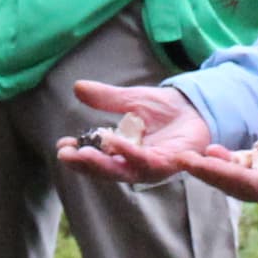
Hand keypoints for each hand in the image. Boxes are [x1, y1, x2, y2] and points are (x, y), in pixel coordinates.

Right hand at [54, 79, 216, 185]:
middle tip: (66, 155)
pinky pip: (148, 162)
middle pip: (105, 169)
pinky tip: (117, 143)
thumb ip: (106, 98)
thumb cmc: (163, 109)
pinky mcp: (169, 162)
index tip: (61, 146)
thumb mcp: (130, 100)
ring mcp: (151, 166)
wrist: (197, 107)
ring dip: (103, 163)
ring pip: (123, 170)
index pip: (95, 157)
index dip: (77, 155)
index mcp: (121, 152)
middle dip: (85, 163)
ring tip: (85, 152)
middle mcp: (134, 163)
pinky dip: (131, 154)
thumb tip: (77, 87)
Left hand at [184, 119, 257, 214]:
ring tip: (189, 156)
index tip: (196, 163)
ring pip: (241, 182)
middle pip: (238, 187)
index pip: (250, 185)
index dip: (221, 174)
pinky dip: (232, 164)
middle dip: (208, 174)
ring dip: (216, 170)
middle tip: (179, 159)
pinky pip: (251, 174)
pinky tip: (216, 152)